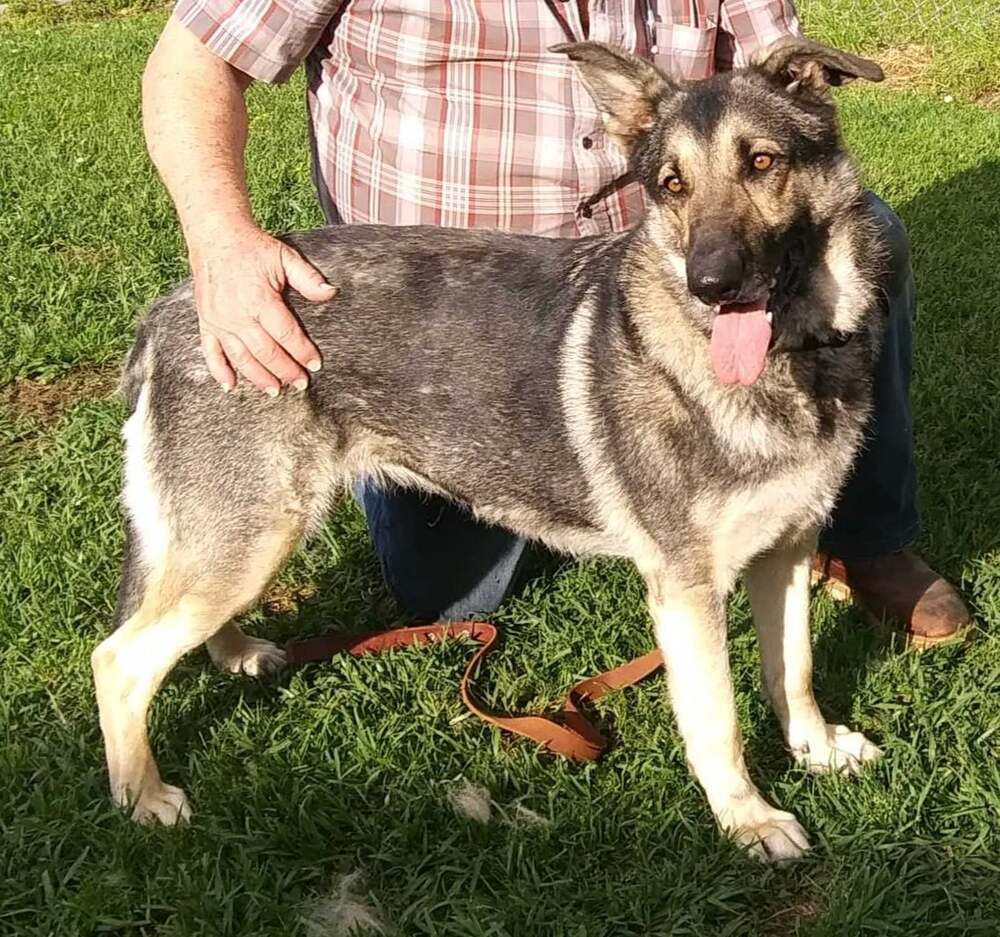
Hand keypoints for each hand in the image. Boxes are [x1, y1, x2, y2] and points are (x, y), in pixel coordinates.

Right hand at [189, 222, 335, 394]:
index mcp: (259, 299)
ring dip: (259, 378)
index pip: (286, 334)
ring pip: (241, 358)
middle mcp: (236, 314)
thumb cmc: (253, 248)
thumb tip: (331, 293)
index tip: (316, 364)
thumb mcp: (285, 257)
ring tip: (276, 390)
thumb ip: (308, 278)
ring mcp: (218, 320)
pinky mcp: (205, 321)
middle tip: (301, 383)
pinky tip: (231, 386)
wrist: (215, 235)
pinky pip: (211, 352)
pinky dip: (219, 371)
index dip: (302, 352)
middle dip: (286, 371)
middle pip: (266, 352)